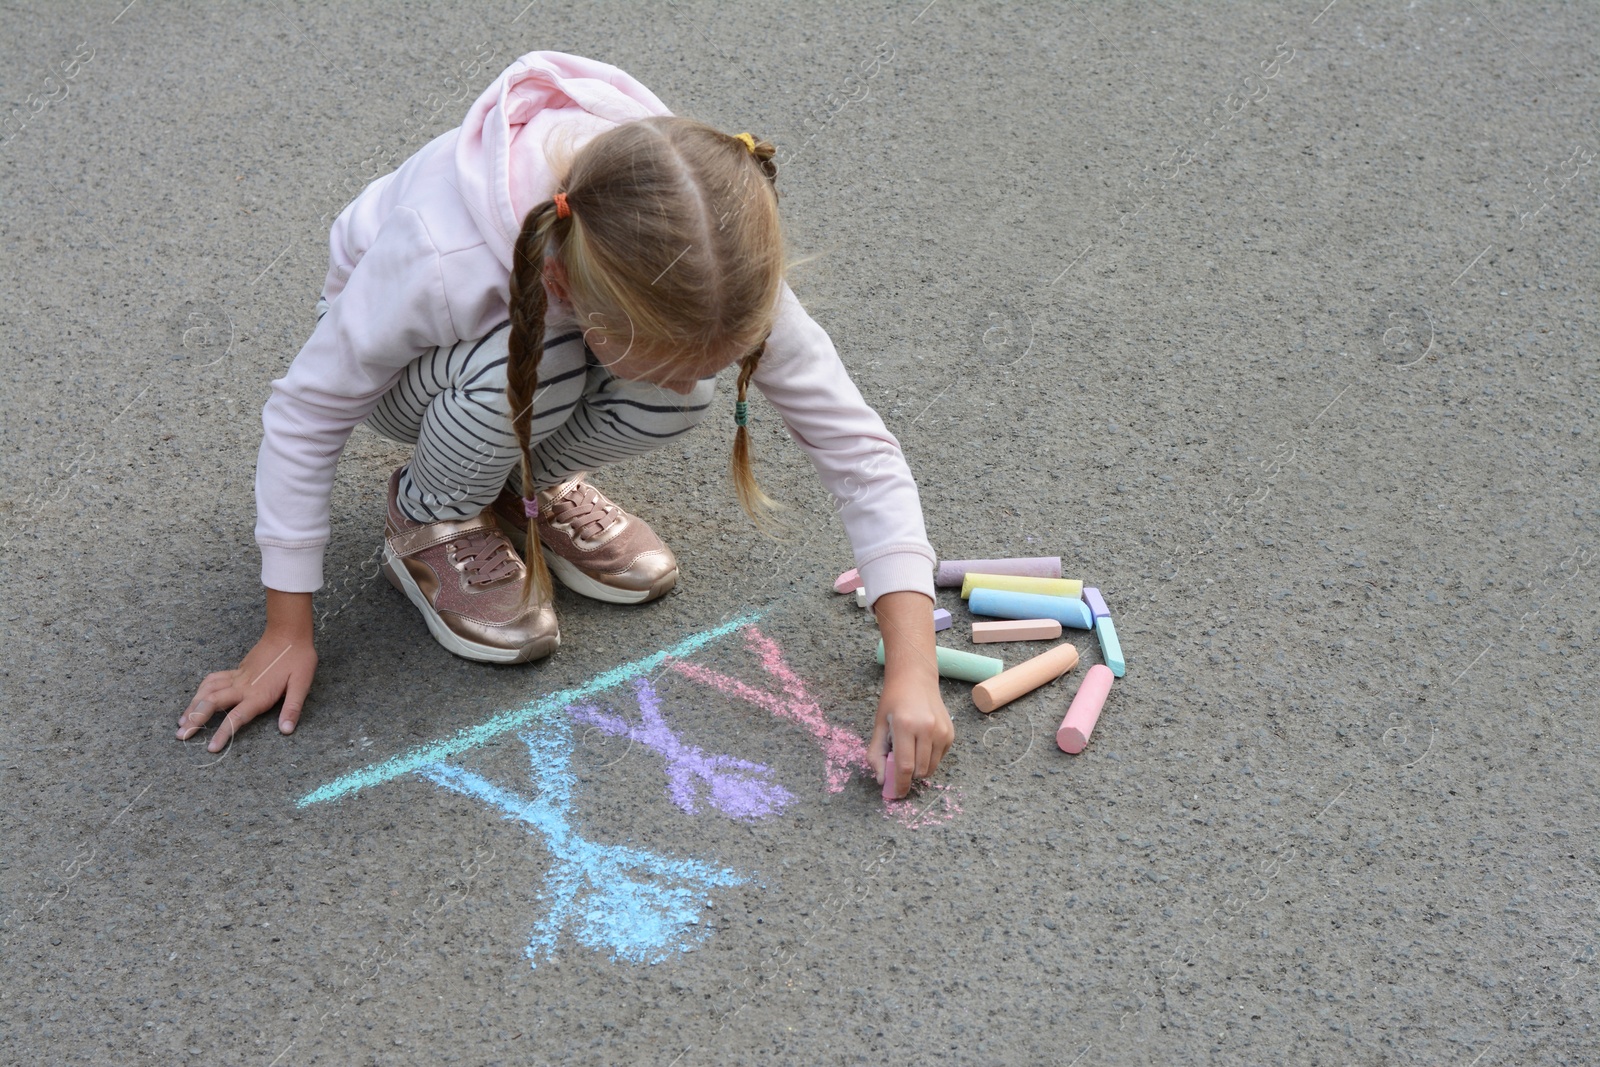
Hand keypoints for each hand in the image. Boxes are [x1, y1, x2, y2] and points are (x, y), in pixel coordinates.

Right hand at [178, 589, 316, 751]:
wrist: (289, 633)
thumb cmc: (298, 659)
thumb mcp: (302, 684)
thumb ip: (292, 708)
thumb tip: (286, 730)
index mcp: (258, 695)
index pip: (235, 718)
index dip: (222, 734)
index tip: (210, 748)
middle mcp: (243, 687)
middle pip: (211, 703)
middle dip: (194, 720)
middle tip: (181, 735)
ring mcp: (238, 677)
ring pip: (207, 691)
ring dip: (192, 706)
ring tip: (181, 721)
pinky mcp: (237, 670)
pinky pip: (213, 679)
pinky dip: (200, 690)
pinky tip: (196, 698)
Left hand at [867, 590, 953, 797]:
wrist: (916, 679)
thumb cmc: (893, 701)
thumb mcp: (879, 725)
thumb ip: (876, 754)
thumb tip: (882, 780)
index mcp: (905, 725)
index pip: (905, 766)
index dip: (900, 785)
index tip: (895, 794)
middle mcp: (927, 728)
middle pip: (919, 770)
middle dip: (908, 777)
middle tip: (898, 768)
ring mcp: (942, 731)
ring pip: (931, 768)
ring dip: (919, 770)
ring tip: (909, 752)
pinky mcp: (951, 733)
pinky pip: (939, 758)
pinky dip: (929, 759)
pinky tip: (921, 744)